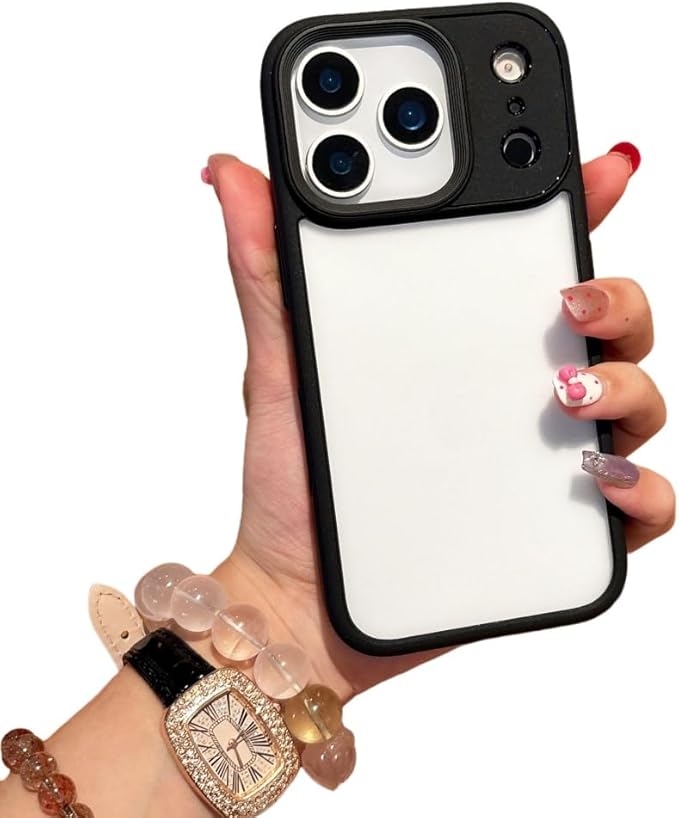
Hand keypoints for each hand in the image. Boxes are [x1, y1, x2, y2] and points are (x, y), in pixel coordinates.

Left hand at [204, 149, 673, 703]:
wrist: (301, 597)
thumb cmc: (294, 484)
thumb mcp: (281, 369)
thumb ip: (269, 272)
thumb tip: (231, 173)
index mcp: (461, 344)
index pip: (532, 259)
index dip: (574, 206)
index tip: (593, 166)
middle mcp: (512, 393)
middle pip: (608, 325)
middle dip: (616, 295)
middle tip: (571, 299)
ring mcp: (542, 460)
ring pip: (634, 400)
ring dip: (627, 385)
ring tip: (568, 391)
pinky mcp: (555, 527)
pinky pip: (634, 503)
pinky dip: (638, 487)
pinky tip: (595, 476)